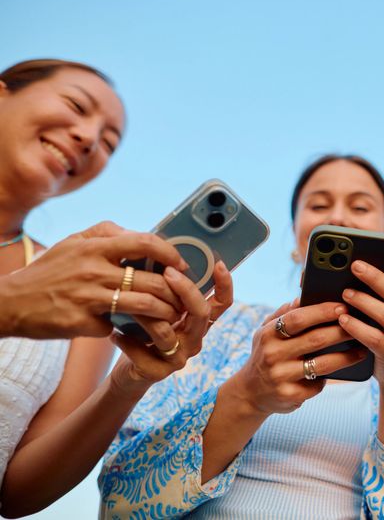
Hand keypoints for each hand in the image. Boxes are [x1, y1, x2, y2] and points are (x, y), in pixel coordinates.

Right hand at [0, 221, 187, 339]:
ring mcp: (88, 298)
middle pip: (152, 280)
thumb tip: (139, 234)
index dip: (170, 253)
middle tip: (183, 300)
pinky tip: (130, 332)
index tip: (181, 264)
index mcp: (94, 248)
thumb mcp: (73, 242)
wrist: (10, 302)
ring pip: (144, 306)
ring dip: (165, 314)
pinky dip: (125, 330)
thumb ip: (106, 234)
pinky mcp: (81, 323)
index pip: (145, 243)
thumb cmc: (48, 271)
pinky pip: (116, 327)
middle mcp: (93, 270)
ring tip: (171, 318)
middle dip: (175, 293)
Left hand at [109, 261, 232, 395]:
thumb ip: (165, 289)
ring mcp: (179, 357)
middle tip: (168, 272)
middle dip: (187, 290)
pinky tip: (114, 334)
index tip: (219, 263)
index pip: (222, 303)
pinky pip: (144, 355)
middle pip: (201, 312)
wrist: (130, 371)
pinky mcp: (159, 373)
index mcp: (198, 321)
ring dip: (147, 314)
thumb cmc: (143, 332)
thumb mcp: (157, 309)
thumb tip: (160, 254)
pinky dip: (128, 343)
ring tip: (129, 299)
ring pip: (169, 332)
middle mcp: (195, 338)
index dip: (225, 284)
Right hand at [232, 301, 365, 416]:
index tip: (343, 306)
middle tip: (361, 326)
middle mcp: (273, 355)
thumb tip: (304, 295)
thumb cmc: (266, 353)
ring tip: (362, 350)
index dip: (322, 311)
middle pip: (315, 340)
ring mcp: (280, 377)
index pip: (298, 318)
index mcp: (268, 334)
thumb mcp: (267, 331)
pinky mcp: (290, 396)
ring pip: (322, 365)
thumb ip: (284, 313)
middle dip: (342, 332)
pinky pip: (318, 385)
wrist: (250, 393)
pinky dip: (330, 378)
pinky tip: (342, 372)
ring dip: (346, 357)